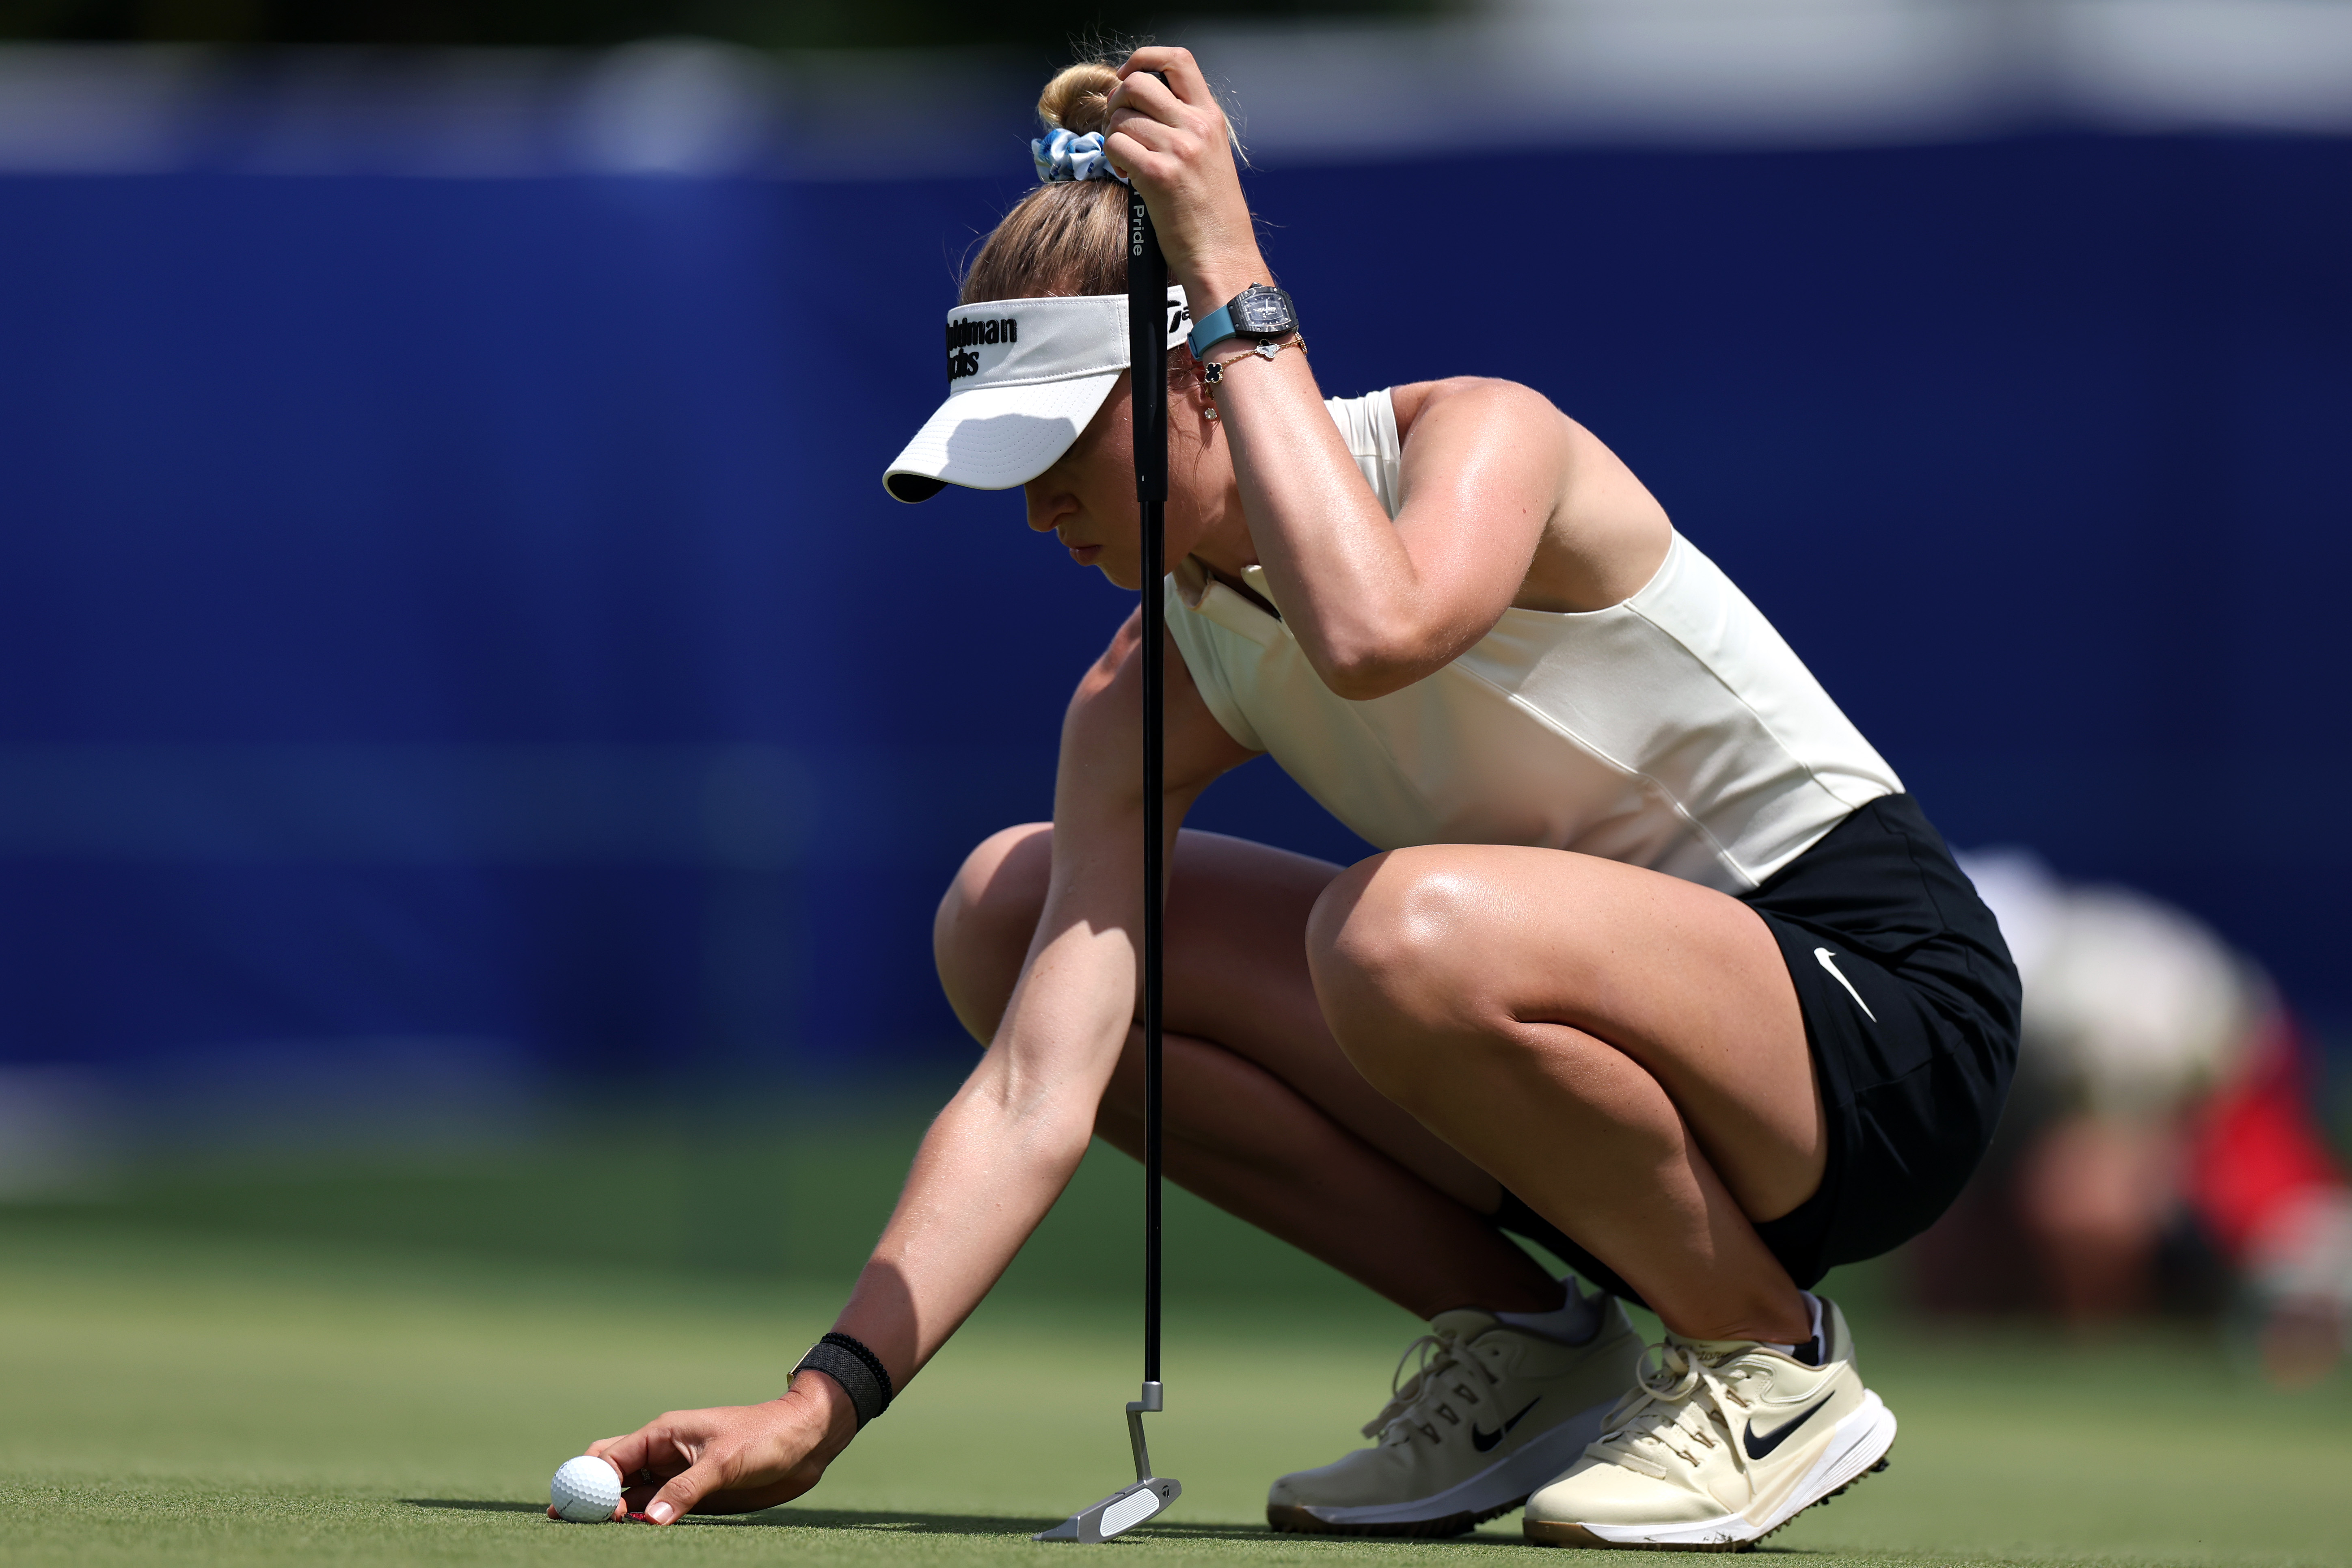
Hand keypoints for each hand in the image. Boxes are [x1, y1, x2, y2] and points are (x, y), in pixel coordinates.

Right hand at [554, 1375, 858, 1524]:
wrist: (804, 1441)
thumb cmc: (766, 1437)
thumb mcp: (725, 1461)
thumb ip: (686, 1490)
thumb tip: (648, 1520)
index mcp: (663, 1433)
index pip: (611, 1456)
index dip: (590, 1482)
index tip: (582, 1510)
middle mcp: (663, 1454)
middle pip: (611, 1473)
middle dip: (591, 1496)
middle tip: (578, 1525)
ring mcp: (675, 1475)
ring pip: (630, 1495)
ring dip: (615, 1513)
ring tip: (604, 1535)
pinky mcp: (691, 1495)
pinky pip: (655, 1509)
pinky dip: (640, 1521)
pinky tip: (635, 1534)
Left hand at [1105, 48, 1269, 312]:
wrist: (1224, 257)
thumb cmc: (1214, 217)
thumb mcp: (1212, 158)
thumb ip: (1186, 127)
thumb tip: (1143, 109)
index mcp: (1211, 118)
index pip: (1177, 60)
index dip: (1144, 58)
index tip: (1128, 76)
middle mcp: (1197, 127)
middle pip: (1138, 83)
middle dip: (1117, 101)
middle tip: (1118, 126)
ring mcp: (1179, 149)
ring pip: (1122, 118)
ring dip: (1113, 137)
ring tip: (1128, 161)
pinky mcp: (1160, 175)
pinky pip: (1116, 146)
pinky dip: (1113, 160)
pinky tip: (1129, 178)